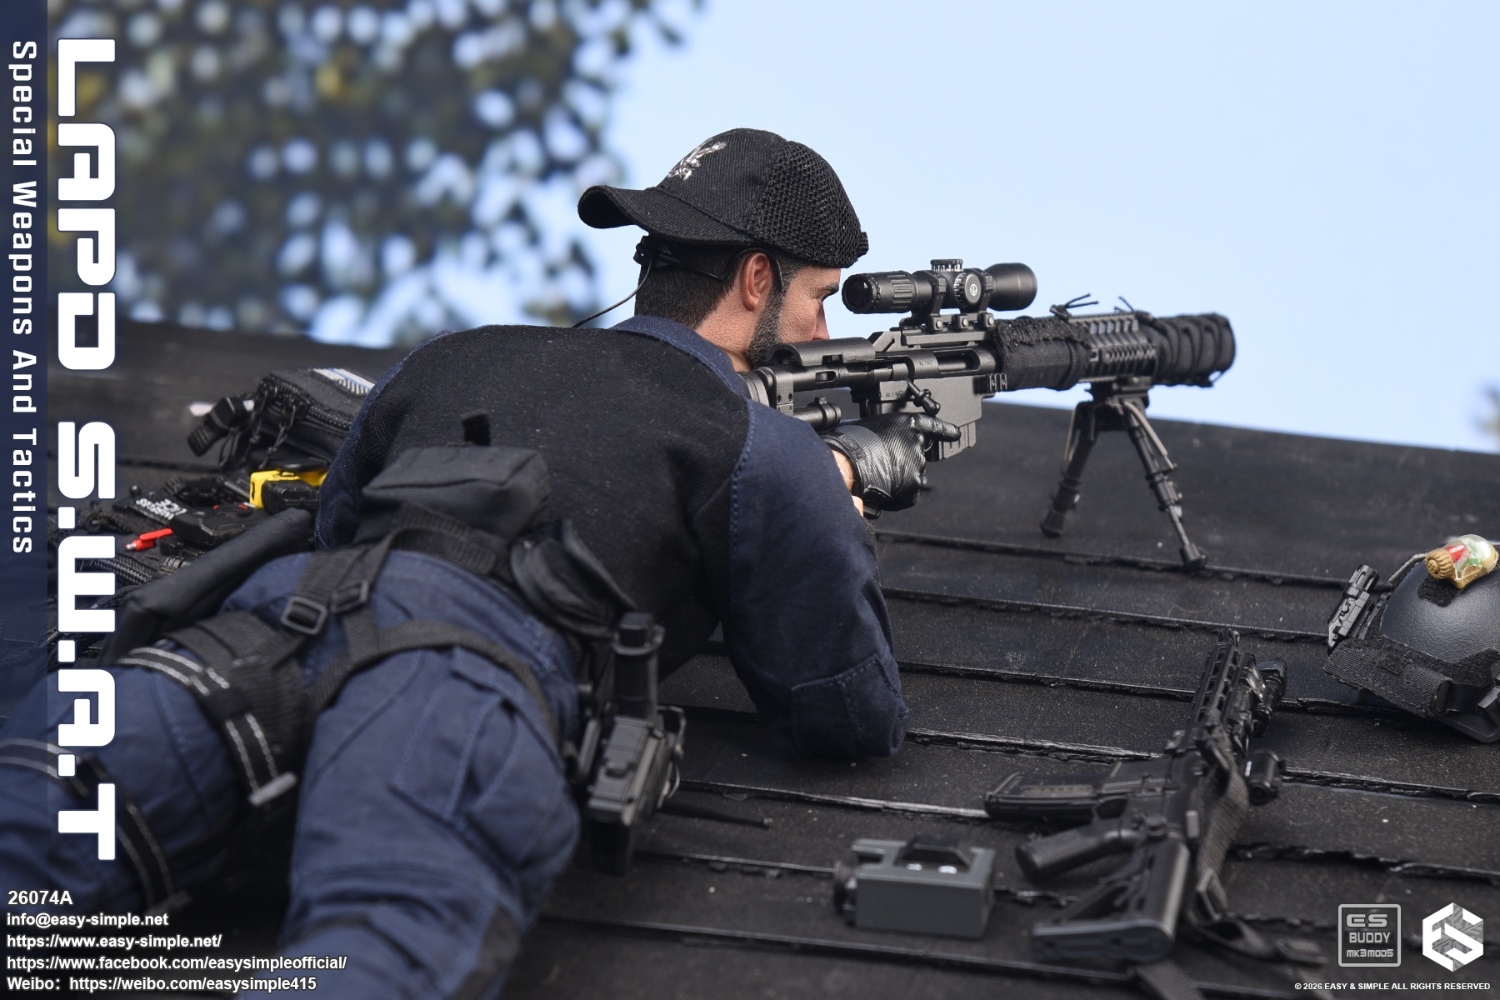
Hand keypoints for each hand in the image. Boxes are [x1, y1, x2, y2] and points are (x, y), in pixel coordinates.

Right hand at [822, 413, 960, 512]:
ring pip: (911, 477)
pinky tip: (882, 492)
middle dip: (902, 462)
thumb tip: (883, 447)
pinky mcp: (912, 485)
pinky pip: (909, 496)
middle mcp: (917, 442)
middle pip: (916, 456)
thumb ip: (887, 435)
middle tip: (880, 465)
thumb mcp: (871, 427)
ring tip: (876, 477)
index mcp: (908, 424)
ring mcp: (917, 465)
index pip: (934, 426)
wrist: (847, 462)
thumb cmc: (850, 442)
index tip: (955, 433)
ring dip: (898, 479)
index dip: (946, 430)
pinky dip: (898, 497)